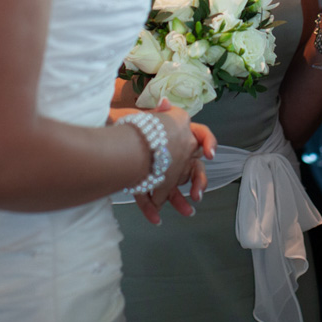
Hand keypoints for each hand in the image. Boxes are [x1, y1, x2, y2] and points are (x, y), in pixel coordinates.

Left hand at [134, 100, 215, 224]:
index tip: (210, 154)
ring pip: (173, 189)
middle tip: (198, 193)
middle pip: (191, 170)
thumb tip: (164, 102)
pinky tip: (155, 219)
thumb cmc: (132, 131)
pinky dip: (151, 209)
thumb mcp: (147, 119)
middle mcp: (172, 156)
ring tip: (187, 211)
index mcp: (178, 137)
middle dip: (198, 181)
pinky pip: (149, 199)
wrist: (111, 148)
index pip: (201, 136)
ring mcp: (158, 173)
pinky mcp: (142, 186)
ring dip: (181, 201)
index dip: (209, 143)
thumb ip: (160, 113)